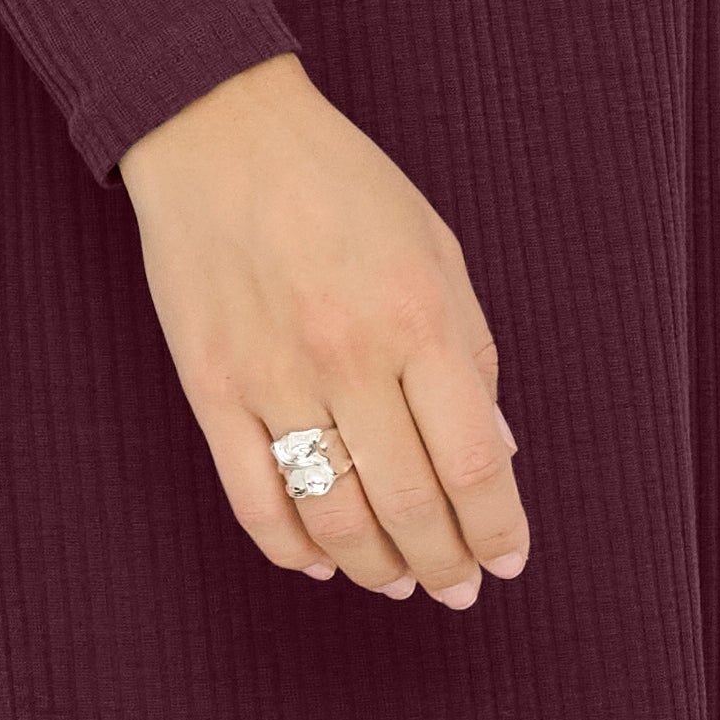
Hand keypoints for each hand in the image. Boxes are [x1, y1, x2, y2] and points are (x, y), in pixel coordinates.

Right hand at [115, 52, 529, 606]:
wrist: (219, 132)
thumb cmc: (340, 184)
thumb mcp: (436, 248)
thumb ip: (471, 351)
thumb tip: (494, 456)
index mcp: (418, 318)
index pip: (473, 462)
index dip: (497, 528)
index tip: (508, 559)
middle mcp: (349, 357)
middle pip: (409, 503)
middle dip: (444, 563)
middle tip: (457, 587)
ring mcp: (274, 378)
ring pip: (333, 516)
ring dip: (374, 567)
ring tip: (397, 582)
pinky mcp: (211, 389)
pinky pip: (253, 498)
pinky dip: (292, 547)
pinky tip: (321, 560)